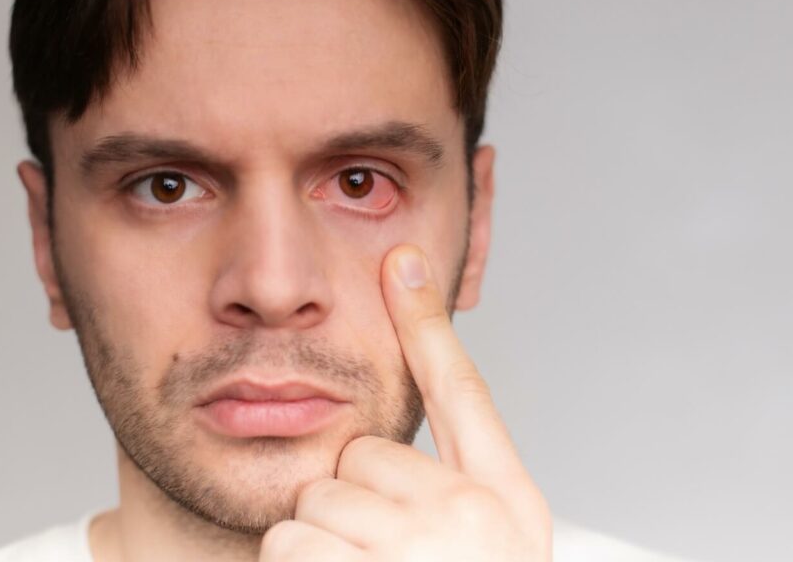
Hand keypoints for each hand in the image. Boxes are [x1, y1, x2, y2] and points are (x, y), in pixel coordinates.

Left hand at [259, 244, 551, 560]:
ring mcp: (415, 545)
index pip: (461, 389)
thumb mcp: (490, 547)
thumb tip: (383, 452)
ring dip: (321, 544)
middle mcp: (468, 514)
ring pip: (315, 497)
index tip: (401, 260)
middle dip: (353, 500)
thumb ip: (453, 494)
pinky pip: (286, 539)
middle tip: (378, 556)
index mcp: (506, 503)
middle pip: (360, 450)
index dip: (426, 321)